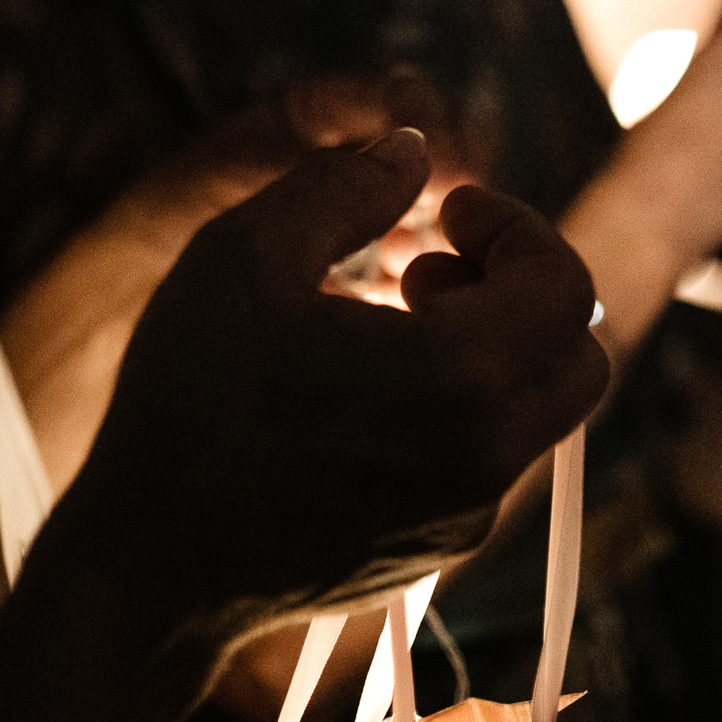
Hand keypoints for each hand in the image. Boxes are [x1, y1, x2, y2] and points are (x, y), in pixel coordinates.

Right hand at [61, 129, 610, 630]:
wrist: (144, 571)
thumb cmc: (189, 403)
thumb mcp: (247, 252)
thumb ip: (347, 184)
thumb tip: (413, 150)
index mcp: (458, 377)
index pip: (565, 287)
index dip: (517, 228)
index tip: (448, 212)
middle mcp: (487, 458)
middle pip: (577, 355)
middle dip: (521, 290)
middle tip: (429, 268)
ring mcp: (465, 518)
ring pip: (536, 413)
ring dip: (489, 348)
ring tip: (382, 322)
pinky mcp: (434, 555)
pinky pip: (487, 463)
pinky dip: (458, 408)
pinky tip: (358, 393)